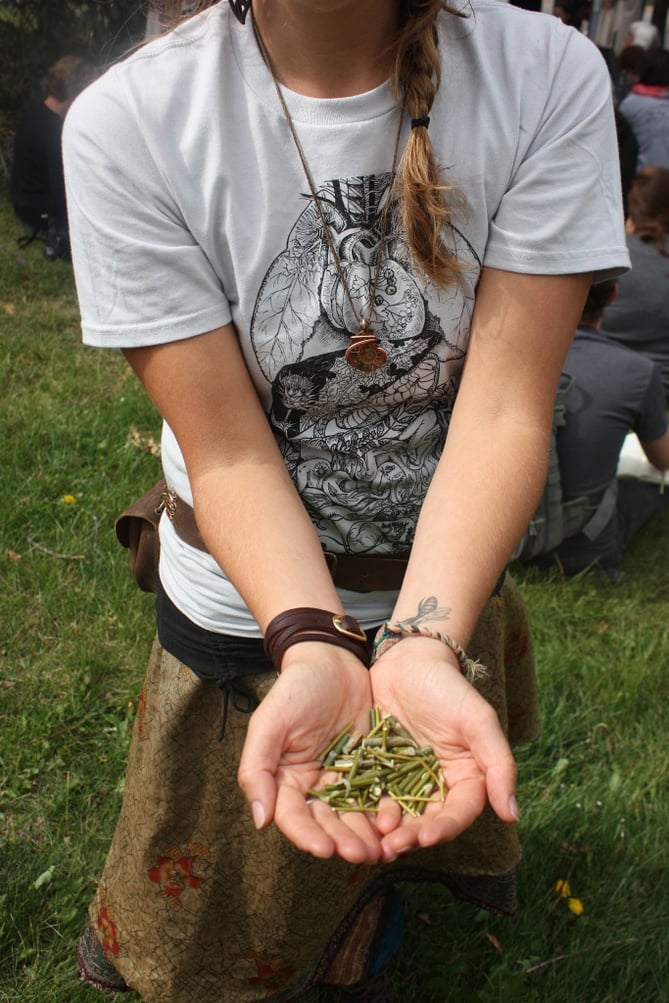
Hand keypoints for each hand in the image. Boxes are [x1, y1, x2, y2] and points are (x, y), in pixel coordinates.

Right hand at [237, 642, 380, 862]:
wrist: (332, 660)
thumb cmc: (295, 689)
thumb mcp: (269, 723)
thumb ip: (257, 768)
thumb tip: (259, 820)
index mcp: (286, 781)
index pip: (294, 817)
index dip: (307, 836)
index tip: (324, 850)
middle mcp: (315, 786)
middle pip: (328, 822)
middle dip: (343, 840)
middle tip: (362, 854)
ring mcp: (345, 778)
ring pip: (355, 814)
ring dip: (367, 834)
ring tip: (383, 848)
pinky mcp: (371, 767)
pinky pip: (379, 793)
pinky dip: (387, 810)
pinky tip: (399, 821)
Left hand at [369, 637, 517, 861]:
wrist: (408, 660)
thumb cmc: (448, 686)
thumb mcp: (477, 719)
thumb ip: (498, 763)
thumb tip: (513, 813)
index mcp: (465, 778)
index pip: (458, 813)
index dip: (444, 829)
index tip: (426, 837)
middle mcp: (435, 784)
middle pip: (426, 820)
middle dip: (410, 836)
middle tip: (390, 847)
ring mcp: (404, 779)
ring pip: (397, 813)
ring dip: (385, 831)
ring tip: (370, 840)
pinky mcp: (377, 769)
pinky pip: (370, 793)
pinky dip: (362, 808)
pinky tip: (350, 816)